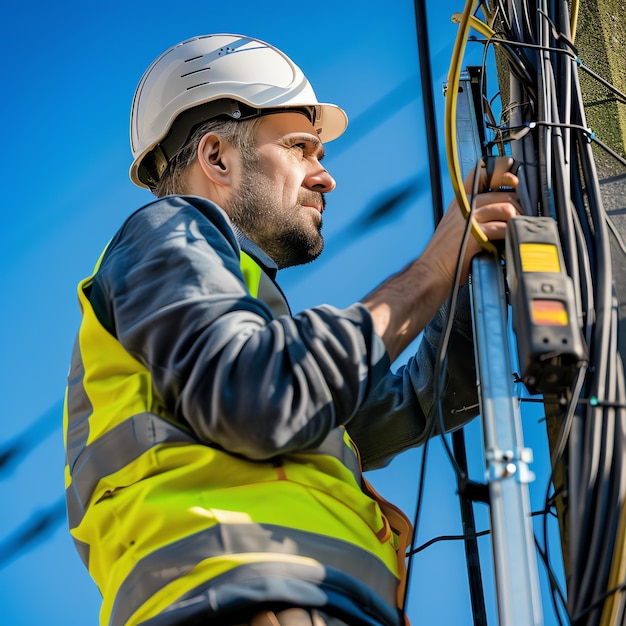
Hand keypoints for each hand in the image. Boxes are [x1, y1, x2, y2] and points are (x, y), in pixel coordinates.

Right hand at [361, 157, 519, 360]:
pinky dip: (508, 234)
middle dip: (518, 204)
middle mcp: (463, 207)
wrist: (430, 273)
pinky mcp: (474, 234)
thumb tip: (503, 214)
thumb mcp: (456, 229)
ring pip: (506, 207)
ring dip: (516, 219)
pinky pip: (502, 227)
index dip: (500, 172)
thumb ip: (475, 218)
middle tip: (520, 217)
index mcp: (459, 203)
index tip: (512, 179)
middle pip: (502, 193)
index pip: (480, 174)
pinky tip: (506, 242)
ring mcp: (468, 219)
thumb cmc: (444, 257)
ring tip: (514, 230)